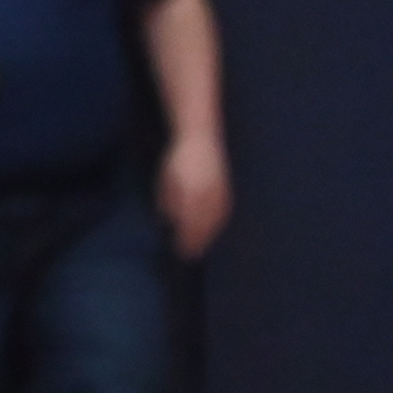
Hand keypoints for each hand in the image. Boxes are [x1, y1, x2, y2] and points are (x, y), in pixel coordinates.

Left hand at [157, 132, 230, 259]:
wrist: (200, 137)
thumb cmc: (178, 159)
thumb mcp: (166, 180)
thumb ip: (168, 200)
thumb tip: (168, 220)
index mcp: (191, 192)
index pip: (189, 223)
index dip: (185, 239)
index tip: (180, 251)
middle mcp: (208, 194)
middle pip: (204, 225)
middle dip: (197, 242)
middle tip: (190, 255)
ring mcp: (220, 191)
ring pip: (216, 220)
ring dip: (209, 235)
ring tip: (202, 247)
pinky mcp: (226, 188)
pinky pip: (224, 211)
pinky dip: (218, 224)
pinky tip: (213, 230)